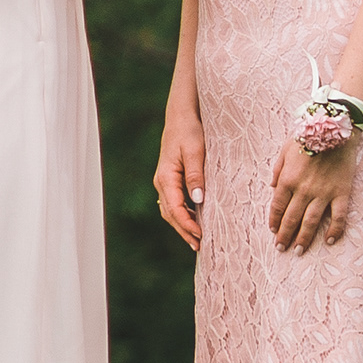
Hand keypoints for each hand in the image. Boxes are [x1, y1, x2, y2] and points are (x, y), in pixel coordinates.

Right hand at [153, 118, 204, 249]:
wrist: (182, 116)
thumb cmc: (189, 131)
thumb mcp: (195, 151)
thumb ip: (195, 176)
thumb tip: (198, 200)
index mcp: (166, 177)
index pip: (174, 209)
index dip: (186, 225)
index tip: (200, 235)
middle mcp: (162, 181)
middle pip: (170, 213)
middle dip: (183, 230)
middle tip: (199, 246)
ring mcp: (165, 180)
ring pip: (170, 210)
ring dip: (182, 225)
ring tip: (196, 239)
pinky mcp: (171, 178)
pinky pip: (173, 202)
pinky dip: (181, 215)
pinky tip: (193, 220)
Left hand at [267, 133, 356, 252]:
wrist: (335, 130)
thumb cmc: (307, 138)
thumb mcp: (285, 151)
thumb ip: (277, 170)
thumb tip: (272, 187)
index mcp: (287, 180)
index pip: (277, 207)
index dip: (274, 221)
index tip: (273, 232)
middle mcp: (303, 190)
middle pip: (291, 218)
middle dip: (285, 236)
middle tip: (281, 249)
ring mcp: (324, 193)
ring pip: (311, 221)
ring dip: (304, 238)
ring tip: (298, 251)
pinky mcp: (342, 193)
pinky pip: (339, 216)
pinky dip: (335, 230)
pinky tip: (330, 241)